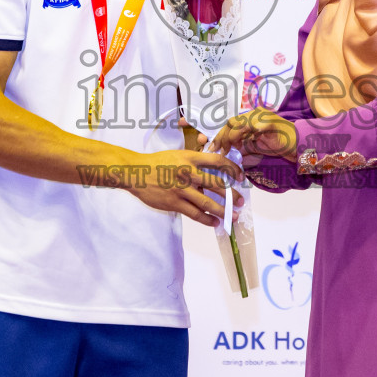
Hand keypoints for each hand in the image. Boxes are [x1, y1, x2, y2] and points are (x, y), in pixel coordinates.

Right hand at [126, 149, 244, 226]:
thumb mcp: (178, 155)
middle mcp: (188, 173)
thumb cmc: (157, 163)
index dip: (232, 169)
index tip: (241, 176)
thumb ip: (194, 162)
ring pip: (208, 203)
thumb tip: (212, 172)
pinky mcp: (174, 203)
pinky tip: (215, 222)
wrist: (135, 173)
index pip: (217, 161)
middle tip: (241, 201)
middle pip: (217, 184)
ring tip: (232, 216)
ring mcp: (181, 189)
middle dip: (232, 194)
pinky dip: (207, 219)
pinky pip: (195, 213)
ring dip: (223, 211)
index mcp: (190, 158)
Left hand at [210, 108, 297, 162]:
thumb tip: (224, 150)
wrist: (298, 145)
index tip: (211, 146)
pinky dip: (241, 136)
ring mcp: (262, 116)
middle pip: (231, 122)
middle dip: (221, 137)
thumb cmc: (277, 144)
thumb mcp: (254, 145)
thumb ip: (240, 145)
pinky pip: (250, 127)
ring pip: (237, 124)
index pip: (230, 123)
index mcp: (251, 117)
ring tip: (228, 150)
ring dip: (229, 138)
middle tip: (217, 150)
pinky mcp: (268, 122)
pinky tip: (238, 147)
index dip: (219, 135)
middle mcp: (254, 113)